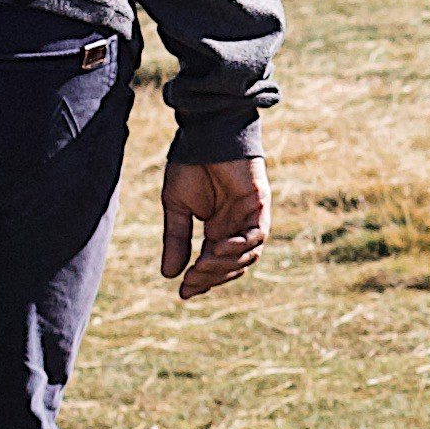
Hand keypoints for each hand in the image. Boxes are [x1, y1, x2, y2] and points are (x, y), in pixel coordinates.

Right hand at [161, 157, 267, 298]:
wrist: (204, 135)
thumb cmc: (190, 165)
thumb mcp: (176, 207)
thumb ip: (176, 239)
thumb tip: (169, 275)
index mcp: (217, 230)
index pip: (213, 265)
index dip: (201, 282)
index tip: (183, 293)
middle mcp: (236, 227)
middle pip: (231, 267)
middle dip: (210, 278)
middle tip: (190, 280)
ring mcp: (250, 217)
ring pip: (247, 256)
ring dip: (224, 266)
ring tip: (201, 265)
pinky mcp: (260, 204)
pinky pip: (257, 234)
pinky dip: (240, 246)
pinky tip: (218, 247)